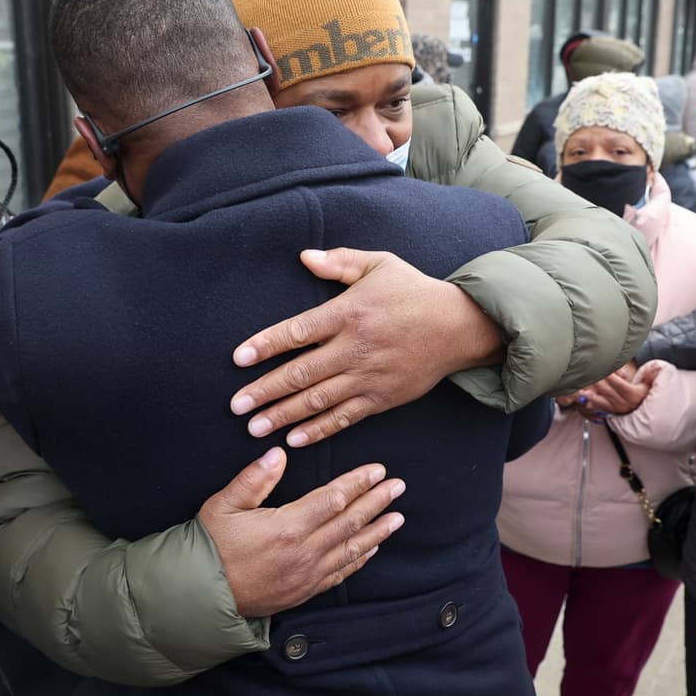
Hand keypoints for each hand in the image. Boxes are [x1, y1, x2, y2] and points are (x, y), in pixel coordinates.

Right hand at [198, 446, 405, 617]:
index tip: (378, 470)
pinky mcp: (304, 591)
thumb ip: (254, 479)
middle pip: (350, 522)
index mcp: (287, 527)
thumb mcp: (224, 505)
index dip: (358, 483)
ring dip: (377, 530)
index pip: (333, 499)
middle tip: (398, 487)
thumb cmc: (210, 547)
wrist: (201, 596)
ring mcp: (307, 575)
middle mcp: (304, 553)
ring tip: (398, 517)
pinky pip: (340, 573)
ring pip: (351, 549)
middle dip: (377, 502)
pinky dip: (360, 559)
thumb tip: (278, 454)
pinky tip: (372, 548)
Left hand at [230, 248, 503, 446]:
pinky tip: (295, 438)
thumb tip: (303, 257)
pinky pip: (345, 417)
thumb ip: (339, 262)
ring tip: (255, 427)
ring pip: (319, 400)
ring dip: (284, 415)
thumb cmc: (413, 291)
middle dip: (265, 391)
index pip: (298, 331)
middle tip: (236, 405)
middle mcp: (356, 348)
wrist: (459, 327)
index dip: (266, 345)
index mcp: (349, 313)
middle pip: (301, 373)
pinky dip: (319, 429)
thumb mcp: (379, 264)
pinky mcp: (382, 398)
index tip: (238, 359)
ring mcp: (369, 377)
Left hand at [574, 363, 648, 416]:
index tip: (603, 370)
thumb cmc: (647, 390)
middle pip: (609, 392)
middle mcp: (626, 404)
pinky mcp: (613, 412)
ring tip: (581, 391)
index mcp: (634, 395)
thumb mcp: (651, 382)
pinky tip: (584, 399)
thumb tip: (655, 368)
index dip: (611, 377)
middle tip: (588, 375)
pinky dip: (593, 403)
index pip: (620, 385)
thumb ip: (651, 374)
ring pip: (603, 401)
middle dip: (598, 383)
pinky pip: (601, 408)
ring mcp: (618, 409)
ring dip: (592, 396)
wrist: (649, 407)